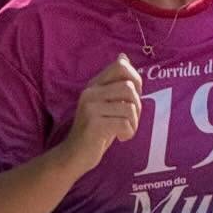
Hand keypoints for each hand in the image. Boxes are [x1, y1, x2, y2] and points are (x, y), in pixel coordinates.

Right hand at [63, 54, 142, 174]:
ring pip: (130, 107)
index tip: (133, 97)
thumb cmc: (95, 130)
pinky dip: (128, 133)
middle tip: (129, 119)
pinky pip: (125, 123)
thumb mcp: (105, 103)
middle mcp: (90, 92)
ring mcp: (90, 108)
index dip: (135, 79)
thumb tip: (123, 56)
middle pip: (129, 87)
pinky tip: (120, 138)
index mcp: (94, 85)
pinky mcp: (94, 124)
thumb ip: (114, 83)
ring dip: (134, 123)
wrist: (74, 155)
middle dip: (137, 106)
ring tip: (124, 130)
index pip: (121, 66)